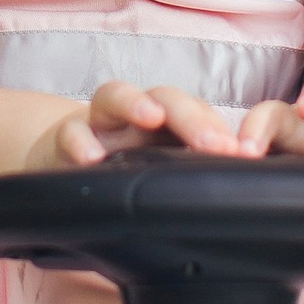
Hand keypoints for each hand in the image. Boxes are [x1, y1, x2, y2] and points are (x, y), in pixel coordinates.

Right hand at [24, 78, 255, 171]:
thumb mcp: (159, 171)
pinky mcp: (63, 138)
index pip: (199, 112)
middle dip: (191, 118)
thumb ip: (190, 179)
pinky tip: (91, 159)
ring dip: (135, 102)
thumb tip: (239, 207)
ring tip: (152, 118)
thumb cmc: (121, 169)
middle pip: (166, 98)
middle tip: (214, 145)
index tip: (242, 155)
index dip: (220, 129)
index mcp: (165, 123)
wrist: (60, 163)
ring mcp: (99, 122)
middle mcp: (135, 116)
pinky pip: (70, 132)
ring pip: (114, 95)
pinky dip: (80, 141)